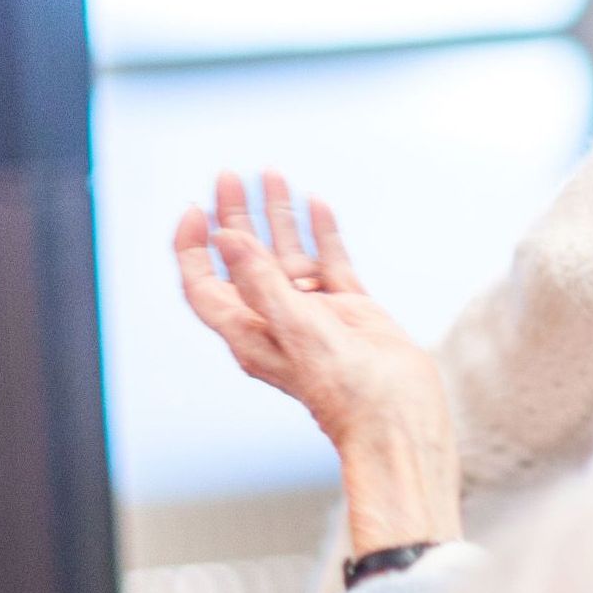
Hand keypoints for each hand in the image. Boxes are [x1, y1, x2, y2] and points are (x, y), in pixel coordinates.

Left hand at [176, 171, 461, 556]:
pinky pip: (331, 263)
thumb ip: (262, 281)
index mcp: (250, 332)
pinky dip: (323, 234)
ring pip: (289, 255)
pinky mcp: (352, 311)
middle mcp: (277, 320)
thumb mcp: (296, 330)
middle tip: (232, 176)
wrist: (398, 417)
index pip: (205, 283)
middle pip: (244, 258)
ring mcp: (316, 314)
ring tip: (272, 175)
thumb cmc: (344, 389)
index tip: (197, 209)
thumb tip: (226, 237)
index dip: (193, 247)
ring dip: (278, 216)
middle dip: (235, 215)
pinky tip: (318, 205)